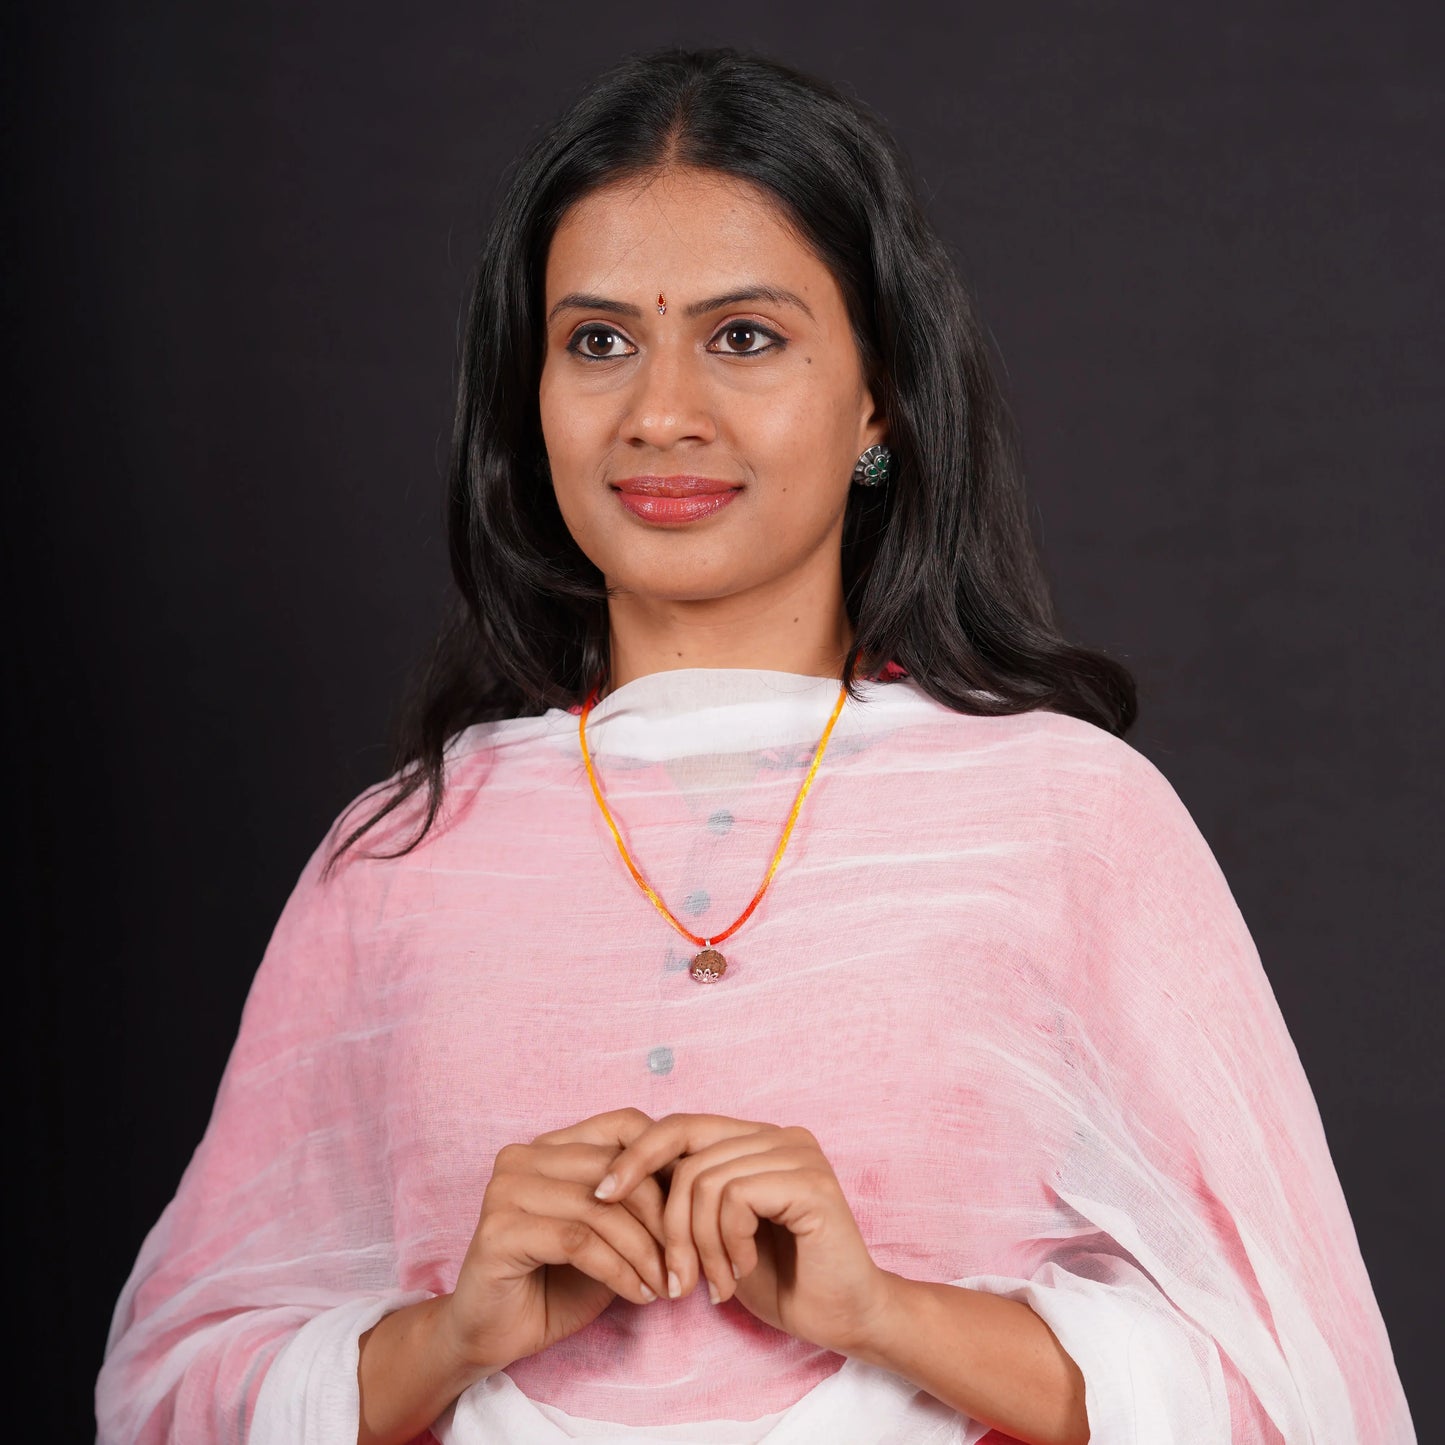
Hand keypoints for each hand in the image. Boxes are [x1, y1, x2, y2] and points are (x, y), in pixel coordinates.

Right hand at [441, 1107, 669, 1373]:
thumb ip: (638, 1204)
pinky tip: (639, 1295)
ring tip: (667, 1285)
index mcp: (550, 1145)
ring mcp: (505, 1189)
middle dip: (662, 1218)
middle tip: (687, 1261)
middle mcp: (523, 1156)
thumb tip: (698, 1182)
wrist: (493, 1335)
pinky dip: (619, 1271)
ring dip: (645, 1252)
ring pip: (601, 1208)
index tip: (694, 1213)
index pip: (624, 1125)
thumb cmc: (557, 1284)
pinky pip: (579, 1242)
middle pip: (617, 1168)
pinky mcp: (498, 1229)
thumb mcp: (610, 1236)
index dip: (666, 1164)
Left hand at [594, 1113, 895, 1356]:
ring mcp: (798, 1152)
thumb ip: (687, 1198)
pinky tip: (742, 1269)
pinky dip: (727, 1242)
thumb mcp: (717, 1234)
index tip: (600, 1196)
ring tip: (714, 1283)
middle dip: (668, 1225)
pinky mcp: (811, 1181)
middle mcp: (778, 1134)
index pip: (680, 1126)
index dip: (636, 1155)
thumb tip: (617, 1177)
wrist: (845, 1319)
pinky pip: (735, 1196)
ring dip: (699, 1245)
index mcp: (755, 1139)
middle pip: (686, 1156)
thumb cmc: (781, 1280)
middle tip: (676, 1279)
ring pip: (706, 1181)